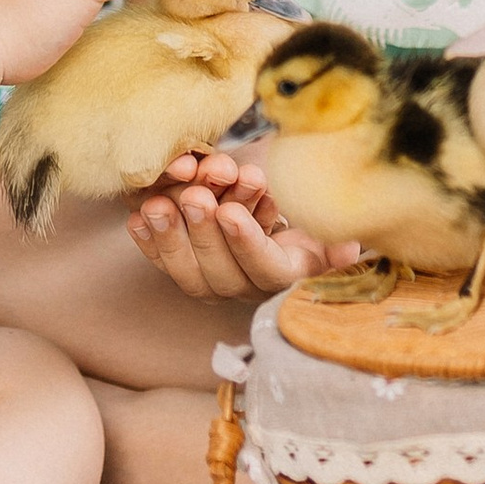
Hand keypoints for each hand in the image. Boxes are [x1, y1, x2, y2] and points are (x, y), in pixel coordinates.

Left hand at [126, 148, 362, 300]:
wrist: (272, 207)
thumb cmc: (299, 208)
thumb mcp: (321, 219)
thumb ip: (333, 238)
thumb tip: (349, 250)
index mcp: (285, 274)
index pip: (266, 267)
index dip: (247, 241)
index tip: (231, 210)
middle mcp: (247, 286)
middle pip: (222, 271)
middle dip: (205, 232)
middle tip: (194, 197)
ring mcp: (214, 282)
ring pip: (189, 271)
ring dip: (171, 238)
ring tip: (157, 205)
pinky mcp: (186, 269)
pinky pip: (164, 262)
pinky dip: (148, 242)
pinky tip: (135, 218)